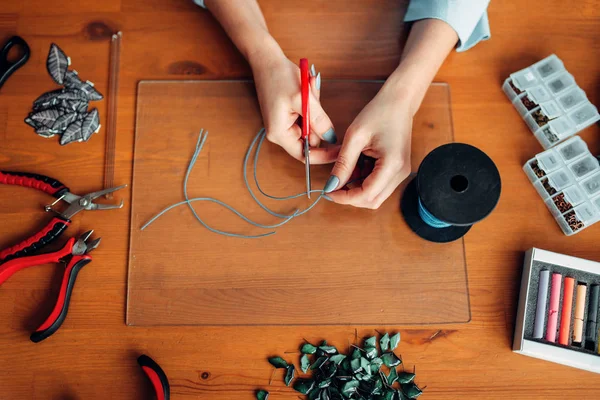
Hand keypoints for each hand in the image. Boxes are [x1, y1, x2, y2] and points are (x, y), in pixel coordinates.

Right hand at [250, 51, 338, 163]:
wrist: (265, 59)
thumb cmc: (279, 77)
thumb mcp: (303, 99)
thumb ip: (318, 121)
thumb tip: (331, 138)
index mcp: (280, 134)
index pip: (305, 155)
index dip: (323, 154)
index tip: (340, 149)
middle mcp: (279, 133)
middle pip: (309, 139)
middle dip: (318, 120)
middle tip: (315, 98)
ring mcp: (282, 124)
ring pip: (309, 126)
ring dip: (314, 109)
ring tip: (309, 90)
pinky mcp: (286, 115)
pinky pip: (305, 116)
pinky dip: (310, 105)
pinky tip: (306, 90)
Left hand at [324, 83, 412, 208]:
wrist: (399, 102)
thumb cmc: (379, 113)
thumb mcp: (355, 137)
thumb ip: (343, 163)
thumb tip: (331, 185)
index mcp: (392, 164)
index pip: (367, 195)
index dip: (345, 197)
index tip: (328, 192)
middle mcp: (400, 173)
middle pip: (372, 201)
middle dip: (350, 196)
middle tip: (333, 184)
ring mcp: (400, 173)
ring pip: (374, 195)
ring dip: (356, 189)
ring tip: (345, 170)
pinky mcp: (397, 170)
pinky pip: (378, 185)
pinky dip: (363, 181)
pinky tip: (355, 166)